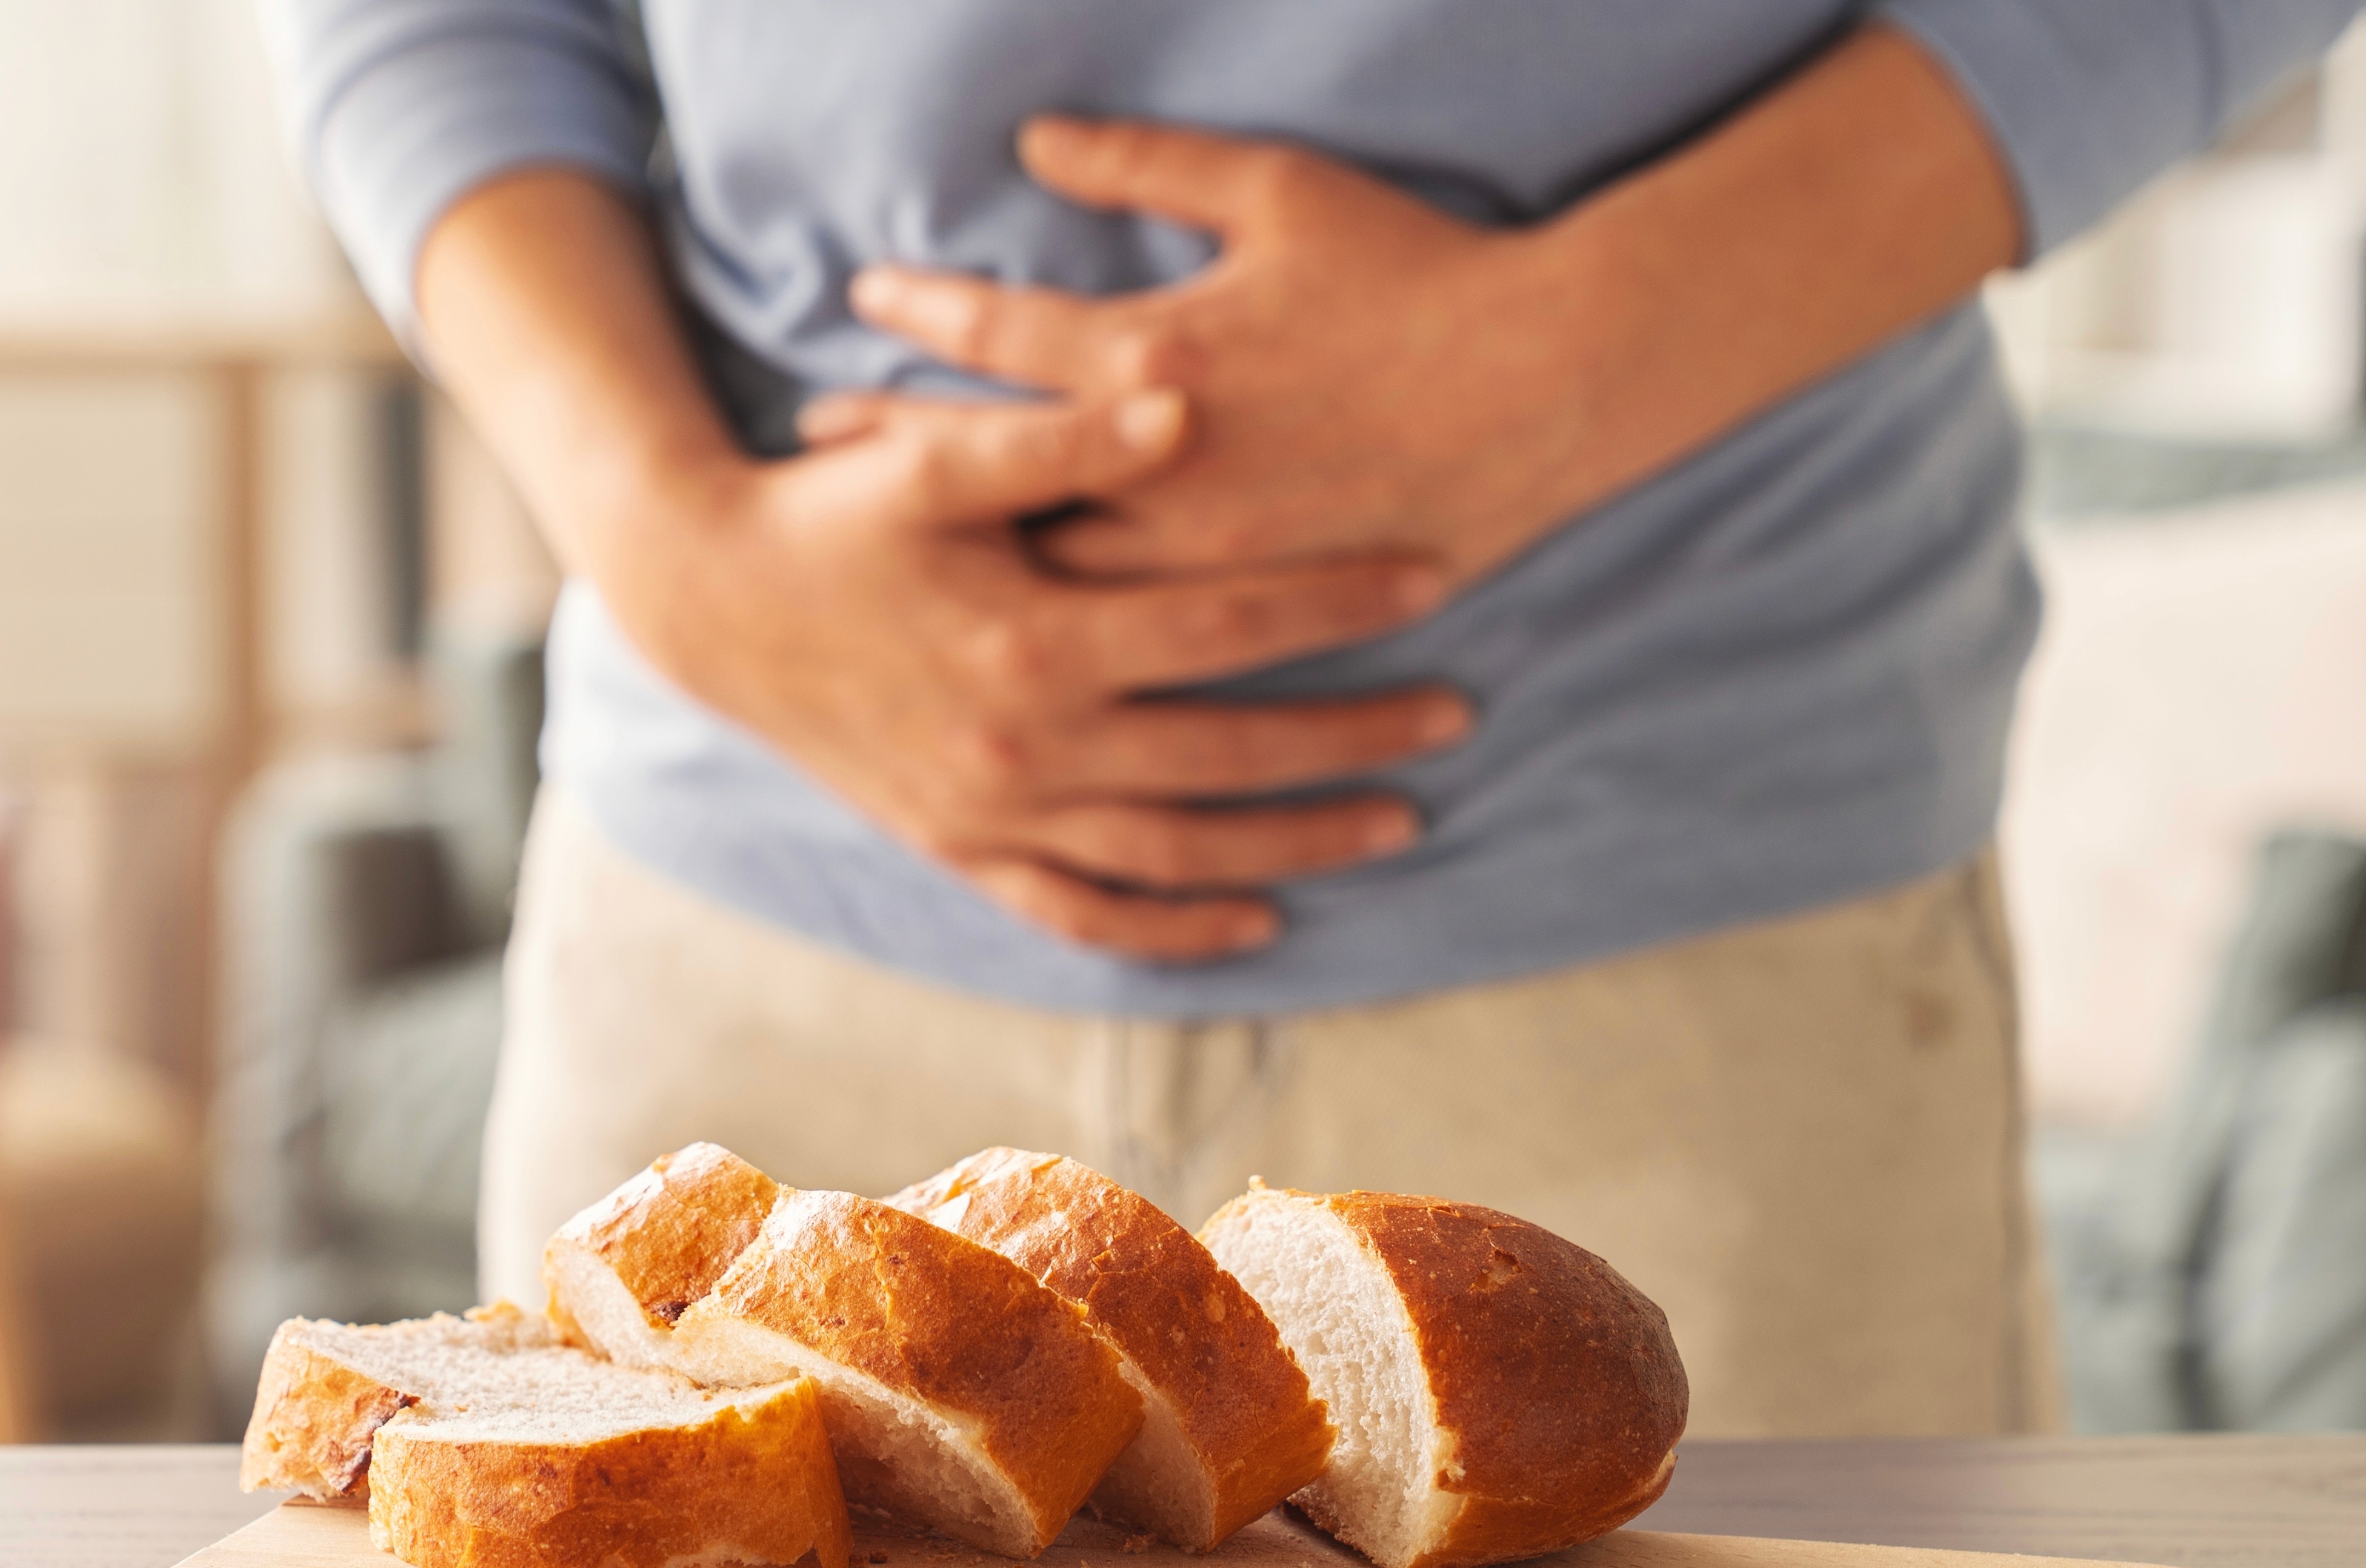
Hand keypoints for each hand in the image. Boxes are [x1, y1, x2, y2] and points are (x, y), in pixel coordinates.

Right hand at [589, 386, 1468, 959]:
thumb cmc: (827, 512)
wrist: (708, 607)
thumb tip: (1183, 403)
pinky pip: (1085, 916)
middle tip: (1460, 713)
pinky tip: (1257, 920)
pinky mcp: (962, 854)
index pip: (1220, 625)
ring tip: (1400, 822)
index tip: (1435, 574)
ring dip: (1294, 842)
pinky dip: (1173, 931)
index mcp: (1028, 638)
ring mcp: (992, 817)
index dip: (1335, 600)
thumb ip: (1057, 434)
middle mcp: (1020, 747)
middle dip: (1352, 737)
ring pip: (1175, 856)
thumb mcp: (928, 457)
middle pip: (1225, 757)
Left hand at [831, 118, 1608, 588]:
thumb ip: (1149, 161)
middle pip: (987, 471)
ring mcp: (1203, 550)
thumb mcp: (1279, 188)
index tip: (857, 300)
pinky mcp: (1254, 605)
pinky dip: (1069, 617)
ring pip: (1047, 566)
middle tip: (817, 446)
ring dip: (966, 548)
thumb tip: (1039, 137)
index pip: (994, 336)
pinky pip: (1137, 632)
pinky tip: (1022, 616)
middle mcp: (1157, 465)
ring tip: (892, 538)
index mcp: (1153, 354)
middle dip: (894, 451)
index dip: (916, 314)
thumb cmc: (1417, 272)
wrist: (1548, 384)